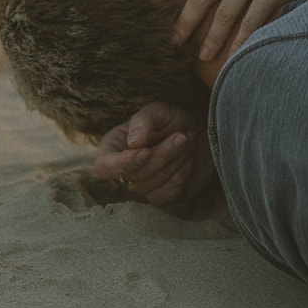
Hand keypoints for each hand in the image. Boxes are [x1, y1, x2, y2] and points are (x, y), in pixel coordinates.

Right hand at [94, 101, 215, 211]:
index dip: (123, 163)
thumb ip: (143, 121)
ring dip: (176, 162)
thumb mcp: (159, 110)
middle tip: (182, 136)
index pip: (104, 167)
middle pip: (134, 176)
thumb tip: (133, 143)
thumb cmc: (175, 119)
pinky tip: (189, 159)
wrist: (203, 132)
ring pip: (152, 186)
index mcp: (113, 148)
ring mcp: (143, 187)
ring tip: (188, 141)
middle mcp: (124, 171)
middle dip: (162, 155)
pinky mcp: (164, 197)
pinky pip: (170, 194)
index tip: (145, 152)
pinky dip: (184, 173)